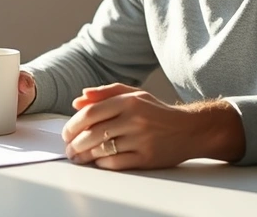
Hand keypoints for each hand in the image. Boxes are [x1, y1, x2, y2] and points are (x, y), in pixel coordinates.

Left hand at [61, 83, 243, 169]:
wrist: (190, 129)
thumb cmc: (157, 111)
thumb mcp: (134, 95)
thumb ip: (105, 93)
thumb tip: (78, 100)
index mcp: (129, 102)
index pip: (91, 113)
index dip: (73, 124)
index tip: (66, 133)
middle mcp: (135, 119)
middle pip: (93, 133)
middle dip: (75, 144)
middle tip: (68, 149)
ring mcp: (141, 139)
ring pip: (103, 149)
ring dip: (85, 156)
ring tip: (77, 157)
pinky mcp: (147, 157)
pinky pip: (116, 163)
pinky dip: (102, 163)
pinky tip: (96, 162)